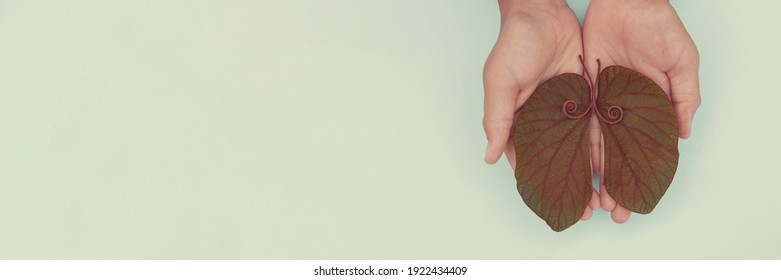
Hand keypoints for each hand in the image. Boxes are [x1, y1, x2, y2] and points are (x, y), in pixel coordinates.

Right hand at [483, 0, 599, 219]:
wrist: (543, 10)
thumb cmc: (514, 44)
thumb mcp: (500, 82)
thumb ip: (497, 119)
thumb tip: (489, 157)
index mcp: (517, 121)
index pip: (527, 161)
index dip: (541, 185)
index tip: (556, 205)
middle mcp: (543, 120)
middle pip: (559, 160)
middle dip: (573, 185)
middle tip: (589, 210)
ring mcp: (566, 109)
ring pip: (582, 147)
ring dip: (594, 171)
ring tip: (607, 196)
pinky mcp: (586, 95)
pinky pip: (598, 123)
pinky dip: (607, 144)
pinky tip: (618, 164)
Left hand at [582, 0, 700, 222]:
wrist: (626, 0)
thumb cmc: (659, 26)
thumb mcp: (682, 60)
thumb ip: (684, 96)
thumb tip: (683, 136)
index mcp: (653, 106)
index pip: (648, 150)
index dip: (644, 176)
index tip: (637, 203)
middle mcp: (627, 109)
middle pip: (620, 154)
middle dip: (615, 183)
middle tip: (610, 212)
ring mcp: (604, 101)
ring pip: (598, 144)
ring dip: (595, 172)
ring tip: (591, 200)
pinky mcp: (584, 89)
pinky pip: (579, 121)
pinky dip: (578, 144)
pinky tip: (574, 167)